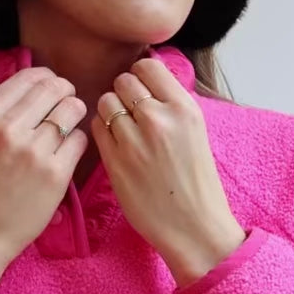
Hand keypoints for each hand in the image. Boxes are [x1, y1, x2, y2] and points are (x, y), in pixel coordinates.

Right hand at [0, 67, 88, 293]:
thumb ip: (5, 111)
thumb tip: (41, 84)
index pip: (30, 76)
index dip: (48, 79)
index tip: (52, 90)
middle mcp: (8, 128)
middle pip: (55, 88)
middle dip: (66, 94)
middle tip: (66, 107)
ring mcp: (33, 151)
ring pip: (72, 110)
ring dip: (75, 116)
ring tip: (67, 130)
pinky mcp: (55, 174)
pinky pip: (80, 140)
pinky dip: (78, 143)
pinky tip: (66, 154)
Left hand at [91, 59, 245, 287]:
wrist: (195, 227)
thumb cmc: (196, 182)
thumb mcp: (196, 133)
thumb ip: (172, 105)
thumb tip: (145, 80)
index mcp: (184, 109)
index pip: (148, 66)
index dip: (141, 76)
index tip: (143, 92)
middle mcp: (159, 120)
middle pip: (123, 82)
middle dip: (125, 95)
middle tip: (133, 115)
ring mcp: (134, 141)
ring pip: (106, 103)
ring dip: (111, 113)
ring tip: (124, 131)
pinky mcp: (115, 162)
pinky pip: (96, 128)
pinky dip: (102, 132)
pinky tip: (117, 146)